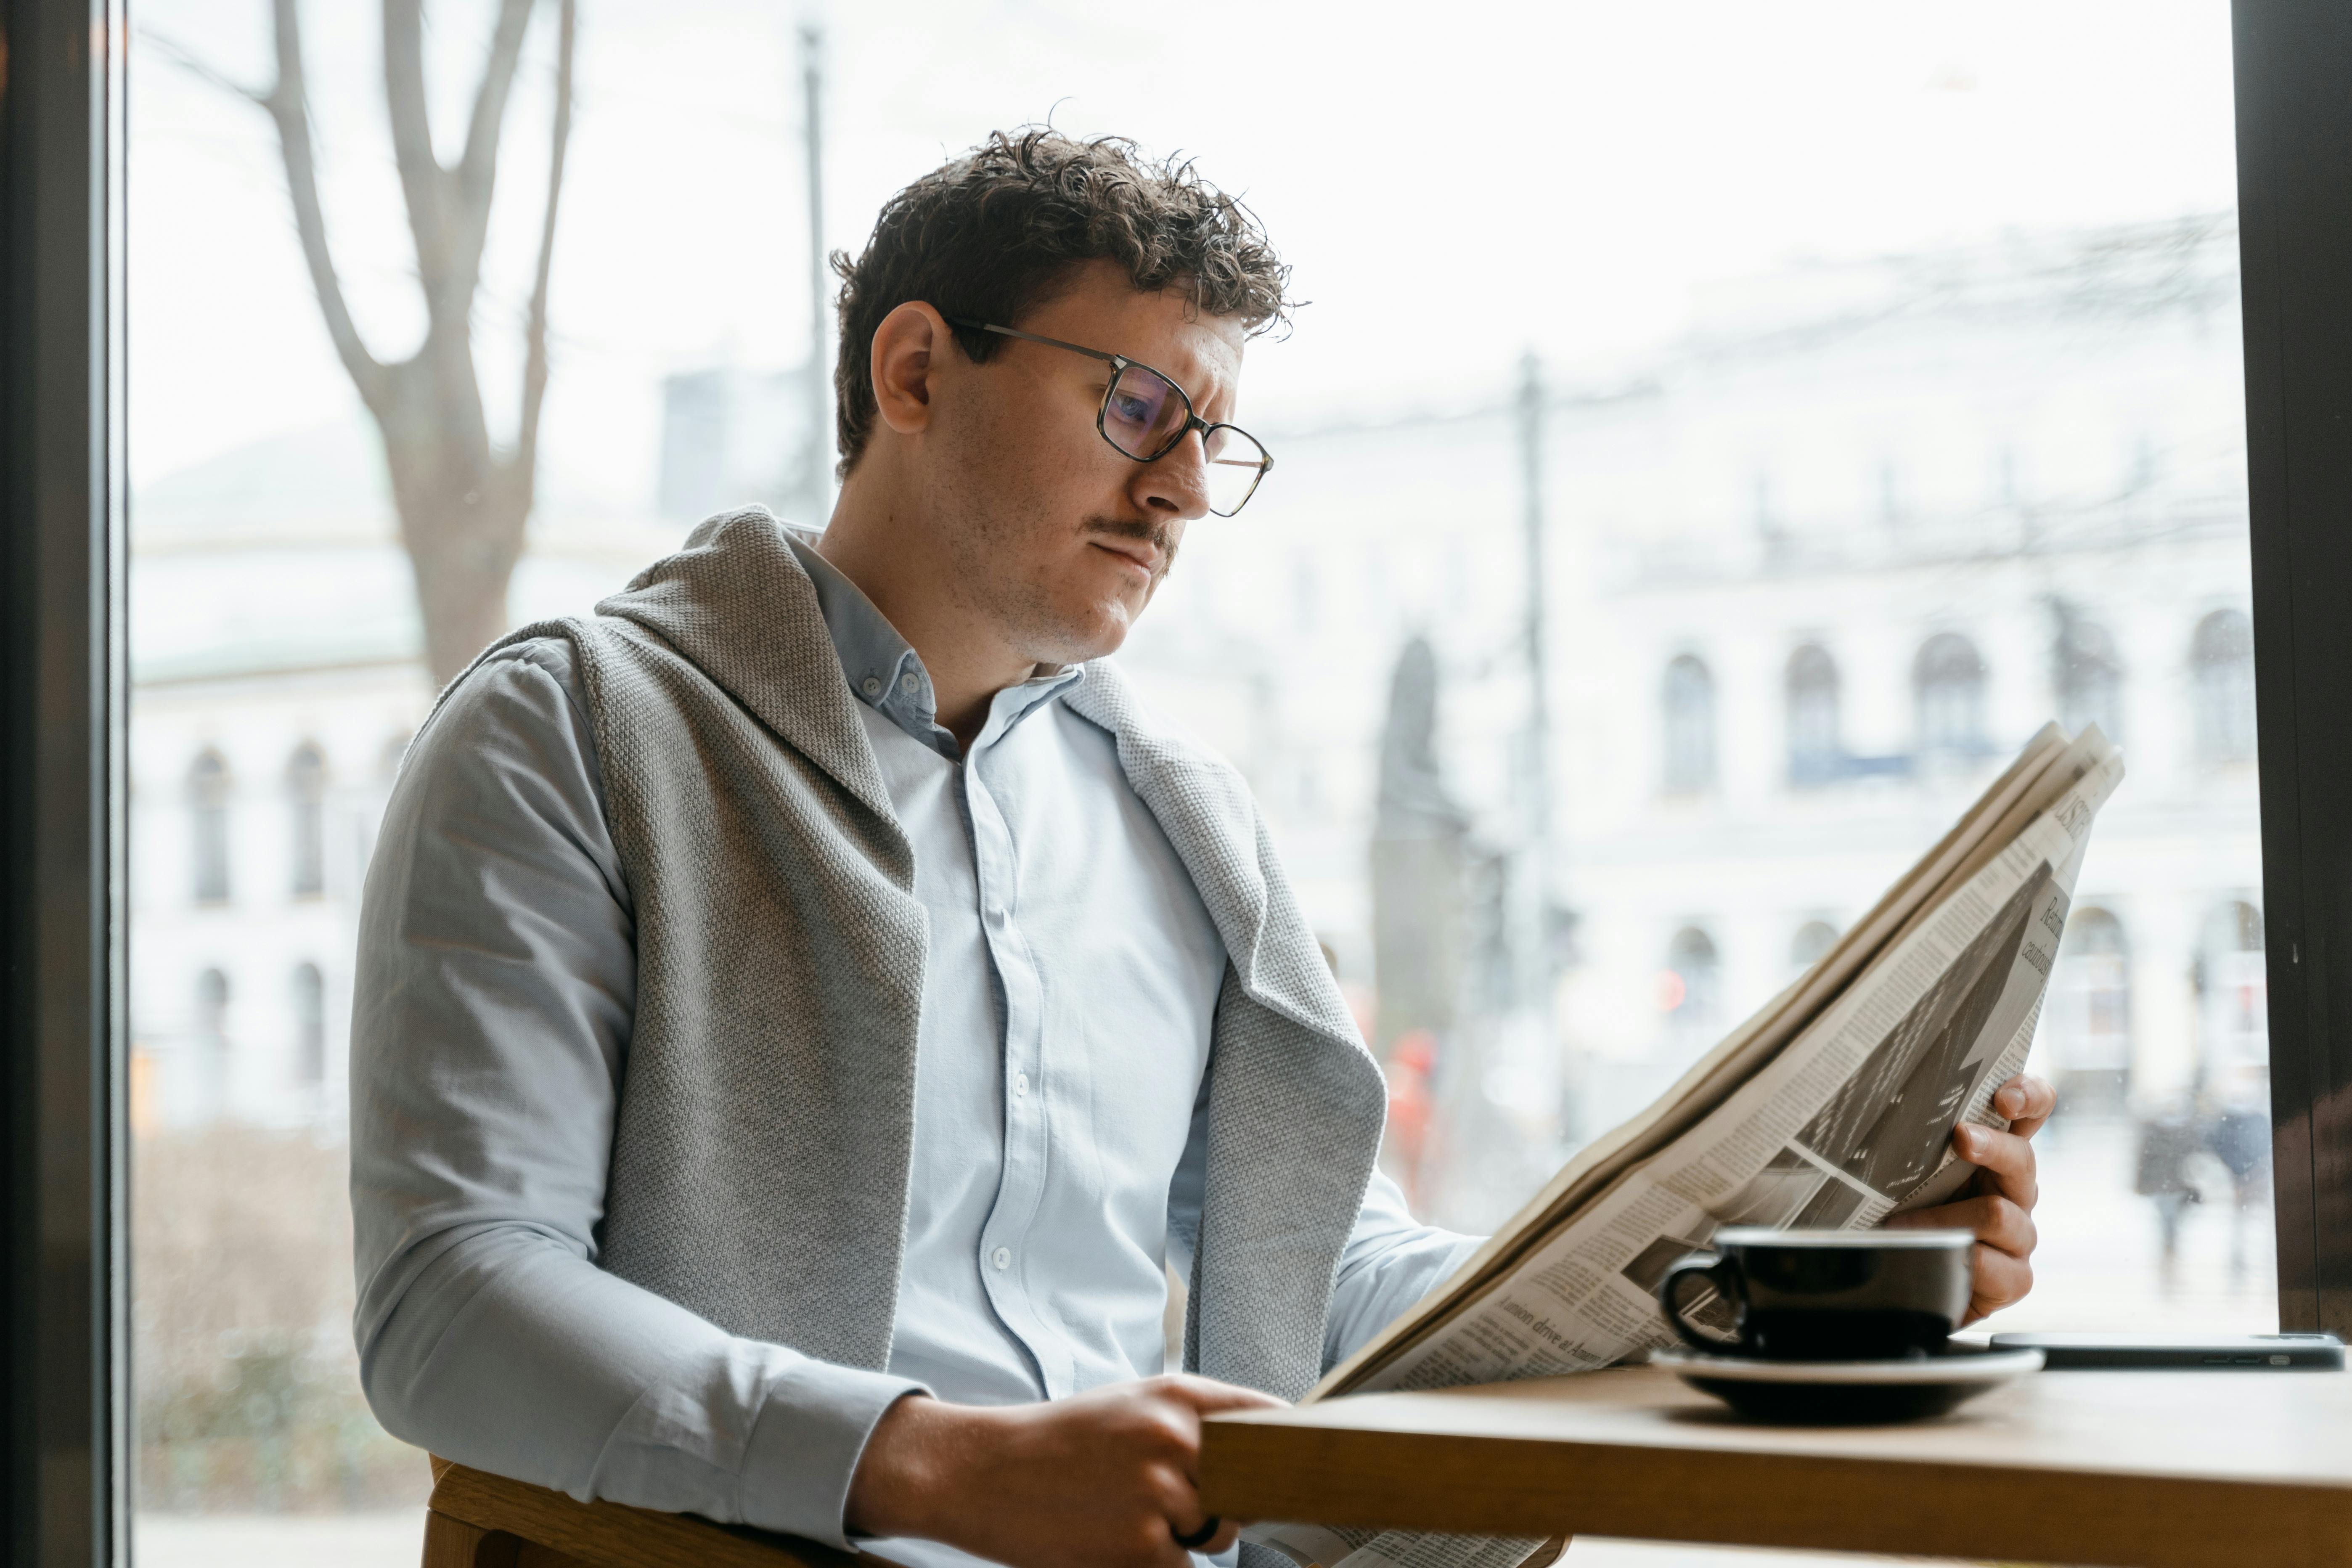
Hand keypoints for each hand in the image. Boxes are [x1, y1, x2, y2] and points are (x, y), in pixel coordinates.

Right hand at [844, 1374, 1282, 1567]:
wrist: (981, 1472)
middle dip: (1222, 1501)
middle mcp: (1175, 1437)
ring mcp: (1160, 1493)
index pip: (1266, 1417)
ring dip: (1182, 1537)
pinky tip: (1109, 1540)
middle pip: (1246, 1485)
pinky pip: (1180, 1567)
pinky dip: (1154, 1564)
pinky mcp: (1143, 1545)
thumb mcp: (1127, 1405)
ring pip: (1214, 1533)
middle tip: (1166, 1498)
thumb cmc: (1057, 1441)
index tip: (1306, 1457)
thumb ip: (1188, 1420)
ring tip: (1122, 1515)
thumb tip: (1258, 1445)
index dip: (1291, 1442)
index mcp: (1174, 1395)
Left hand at [1885, 1074, 2055, 1323]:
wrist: (1900, 1283)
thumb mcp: (1903, 1173)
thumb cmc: (1900, 1216)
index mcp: (1993, 1154)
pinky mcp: (2015, 1278)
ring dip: (1945, 1218)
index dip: (2029, 1096)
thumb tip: (1885, 1103)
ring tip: (1901, 1224)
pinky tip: (1928, 1259)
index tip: (2005, 1097)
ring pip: (2001, 1213)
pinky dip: (1956, 1260)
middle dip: (1991, 1145)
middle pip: (2021, 1157)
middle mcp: (2013, 1189)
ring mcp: (2019, 1234)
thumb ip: (1912, 1141)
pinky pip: (1995, 1266)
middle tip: (1961, 1138)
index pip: (2030, 1112)